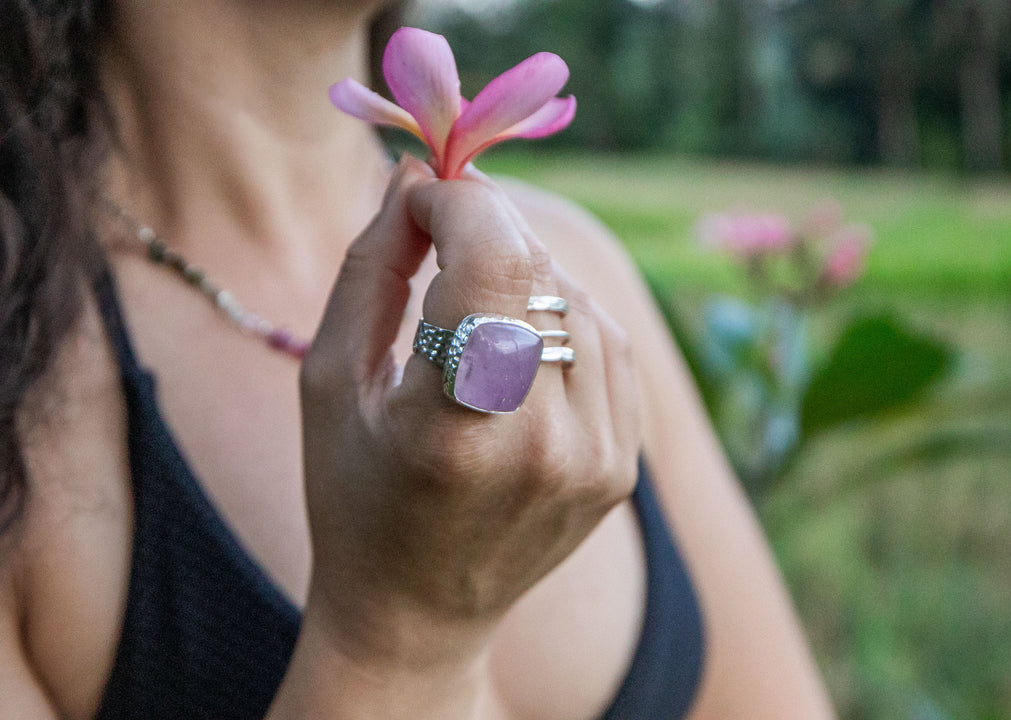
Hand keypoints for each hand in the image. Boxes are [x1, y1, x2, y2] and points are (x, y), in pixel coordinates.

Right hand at [298, 156, 640, 671]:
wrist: (418, 613)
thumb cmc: (352, 494)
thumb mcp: (330, 379)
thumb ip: (372, 265)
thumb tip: (415, 176)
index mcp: (456, 428)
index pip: (496, 258)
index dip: (460, 201)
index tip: (422, 199)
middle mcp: (545, 445)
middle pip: (539, 270)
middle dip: (487, 231)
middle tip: (439, 238)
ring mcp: (599, 459)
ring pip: (580, 301)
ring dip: (524, 278)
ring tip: (470, 313)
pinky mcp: (624, 466)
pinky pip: (608, 345)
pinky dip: (562, 322)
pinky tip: (515, 350)